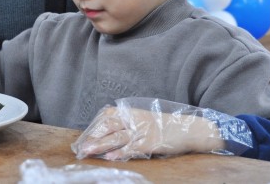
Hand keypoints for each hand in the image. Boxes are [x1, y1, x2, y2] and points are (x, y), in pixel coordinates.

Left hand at [72, 98, 250, 160]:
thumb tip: (110, 131)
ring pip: (116, 138)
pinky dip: (120, 152)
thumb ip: (129, 122)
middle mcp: (134, 120)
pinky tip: (109, 156)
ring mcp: (142, 132)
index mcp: (132, 112)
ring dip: (100, 145)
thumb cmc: (166, 125)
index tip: (84, 136)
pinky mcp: (150, 143)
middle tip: (80, 147)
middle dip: (93, 137)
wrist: (189, 128)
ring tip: (87, 152)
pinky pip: (131, 148)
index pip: (107, 116)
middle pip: (108, 127)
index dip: (95, 127)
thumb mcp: (145, 118)